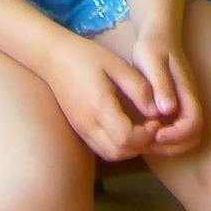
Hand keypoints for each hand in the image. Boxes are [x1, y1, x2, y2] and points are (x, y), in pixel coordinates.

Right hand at [45, 36, 157, 162]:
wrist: (54, 58)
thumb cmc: (88, 56)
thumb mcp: (118, 65)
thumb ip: (139, 89)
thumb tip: (156, 112)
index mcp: (99, 107)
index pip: (125, 138)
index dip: (146, 135)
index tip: (156, 120)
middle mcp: (88, 124)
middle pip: (118, 152)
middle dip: (141, 145)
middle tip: (153, 126)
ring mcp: (81, 129)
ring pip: (110, 153)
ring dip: (130, 148)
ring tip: (142, 128)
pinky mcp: (79, 129)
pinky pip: (101, 147)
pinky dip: (118, 146)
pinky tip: (127, 129)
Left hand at [126, 25, 202, 155]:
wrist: (158, 34)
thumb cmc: (153, 46)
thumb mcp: (152, 62)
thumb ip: (161, 85)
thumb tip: (168, 110)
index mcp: (187, 92)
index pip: (193, 124)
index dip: (176, 135)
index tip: (155, 133)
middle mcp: (188, 102)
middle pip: (193, 137)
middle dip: (172, 146)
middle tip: (148, 142)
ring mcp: (183, 105)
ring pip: (185, 137)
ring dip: (168, 144)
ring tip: (144, 138)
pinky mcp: (175, 106)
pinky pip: (175, 130)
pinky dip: (162, 137)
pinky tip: (143, 129)